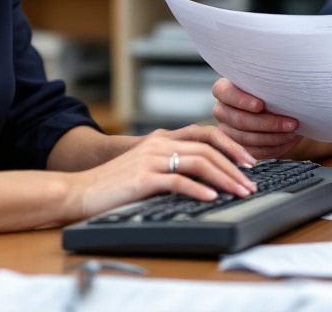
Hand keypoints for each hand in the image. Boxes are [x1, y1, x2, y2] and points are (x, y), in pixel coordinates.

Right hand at [70, 125, 257, 218]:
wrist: (80, 191)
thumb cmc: (113, 185)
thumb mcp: (146, 167)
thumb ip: (170, 163)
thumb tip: (204, 176)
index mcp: (161, 138)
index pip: (205, 134)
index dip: (231, 146)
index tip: (249, 163)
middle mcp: (158, 143)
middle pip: (208, 149)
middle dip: (234, 167)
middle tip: (251, 184)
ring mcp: (150, 159)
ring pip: (199, 162)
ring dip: (224, 179)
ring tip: (240, 192)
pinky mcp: (143, 177)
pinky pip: (178, 181)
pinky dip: (199, 189)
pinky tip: (212, 198)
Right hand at [211, 78, 303, 159]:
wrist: (276, 111)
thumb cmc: (272, 94)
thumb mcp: (269, 86)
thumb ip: (269, 87)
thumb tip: (284, 91)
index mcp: (223, 90)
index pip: (225, 92)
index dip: (242, 100)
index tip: (261, 105)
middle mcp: (221, 111)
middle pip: (240, 120)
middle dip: (268, 123)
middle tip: (291, 123)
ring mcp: (227, 131)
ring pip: (247, 138)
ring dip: (273, 137)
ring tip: (292, 133)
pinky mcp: (237, 148)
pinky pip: (253, 152)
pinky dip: (272, 147)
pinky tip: (286, 141)